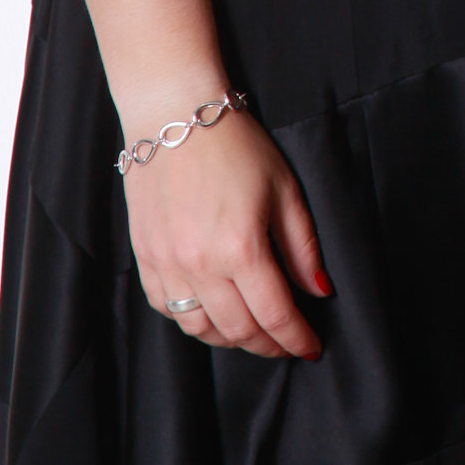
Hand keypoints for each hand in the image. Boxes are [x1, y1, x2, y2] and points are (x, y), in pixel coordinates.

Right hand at [123, 109, 329, 357]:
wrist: (173, 115)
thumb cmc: (236, 145)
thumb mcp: (284, 189)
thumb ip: (302, 246)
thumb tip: (319, 291)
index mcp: (241, 247)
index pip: (274, 315)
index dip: (296, 339)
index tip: (311, 348)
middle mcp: (200, 264)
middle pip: (238, 330)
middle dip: (268, 345)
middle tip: (286, 343)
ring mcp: (167, 264)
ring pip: (199, 329)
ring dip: (230, 339)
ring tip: (251, 332)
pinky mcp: (145, 258)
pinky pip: (167, 308)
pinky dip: (192, 320)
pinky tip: (211, 311)